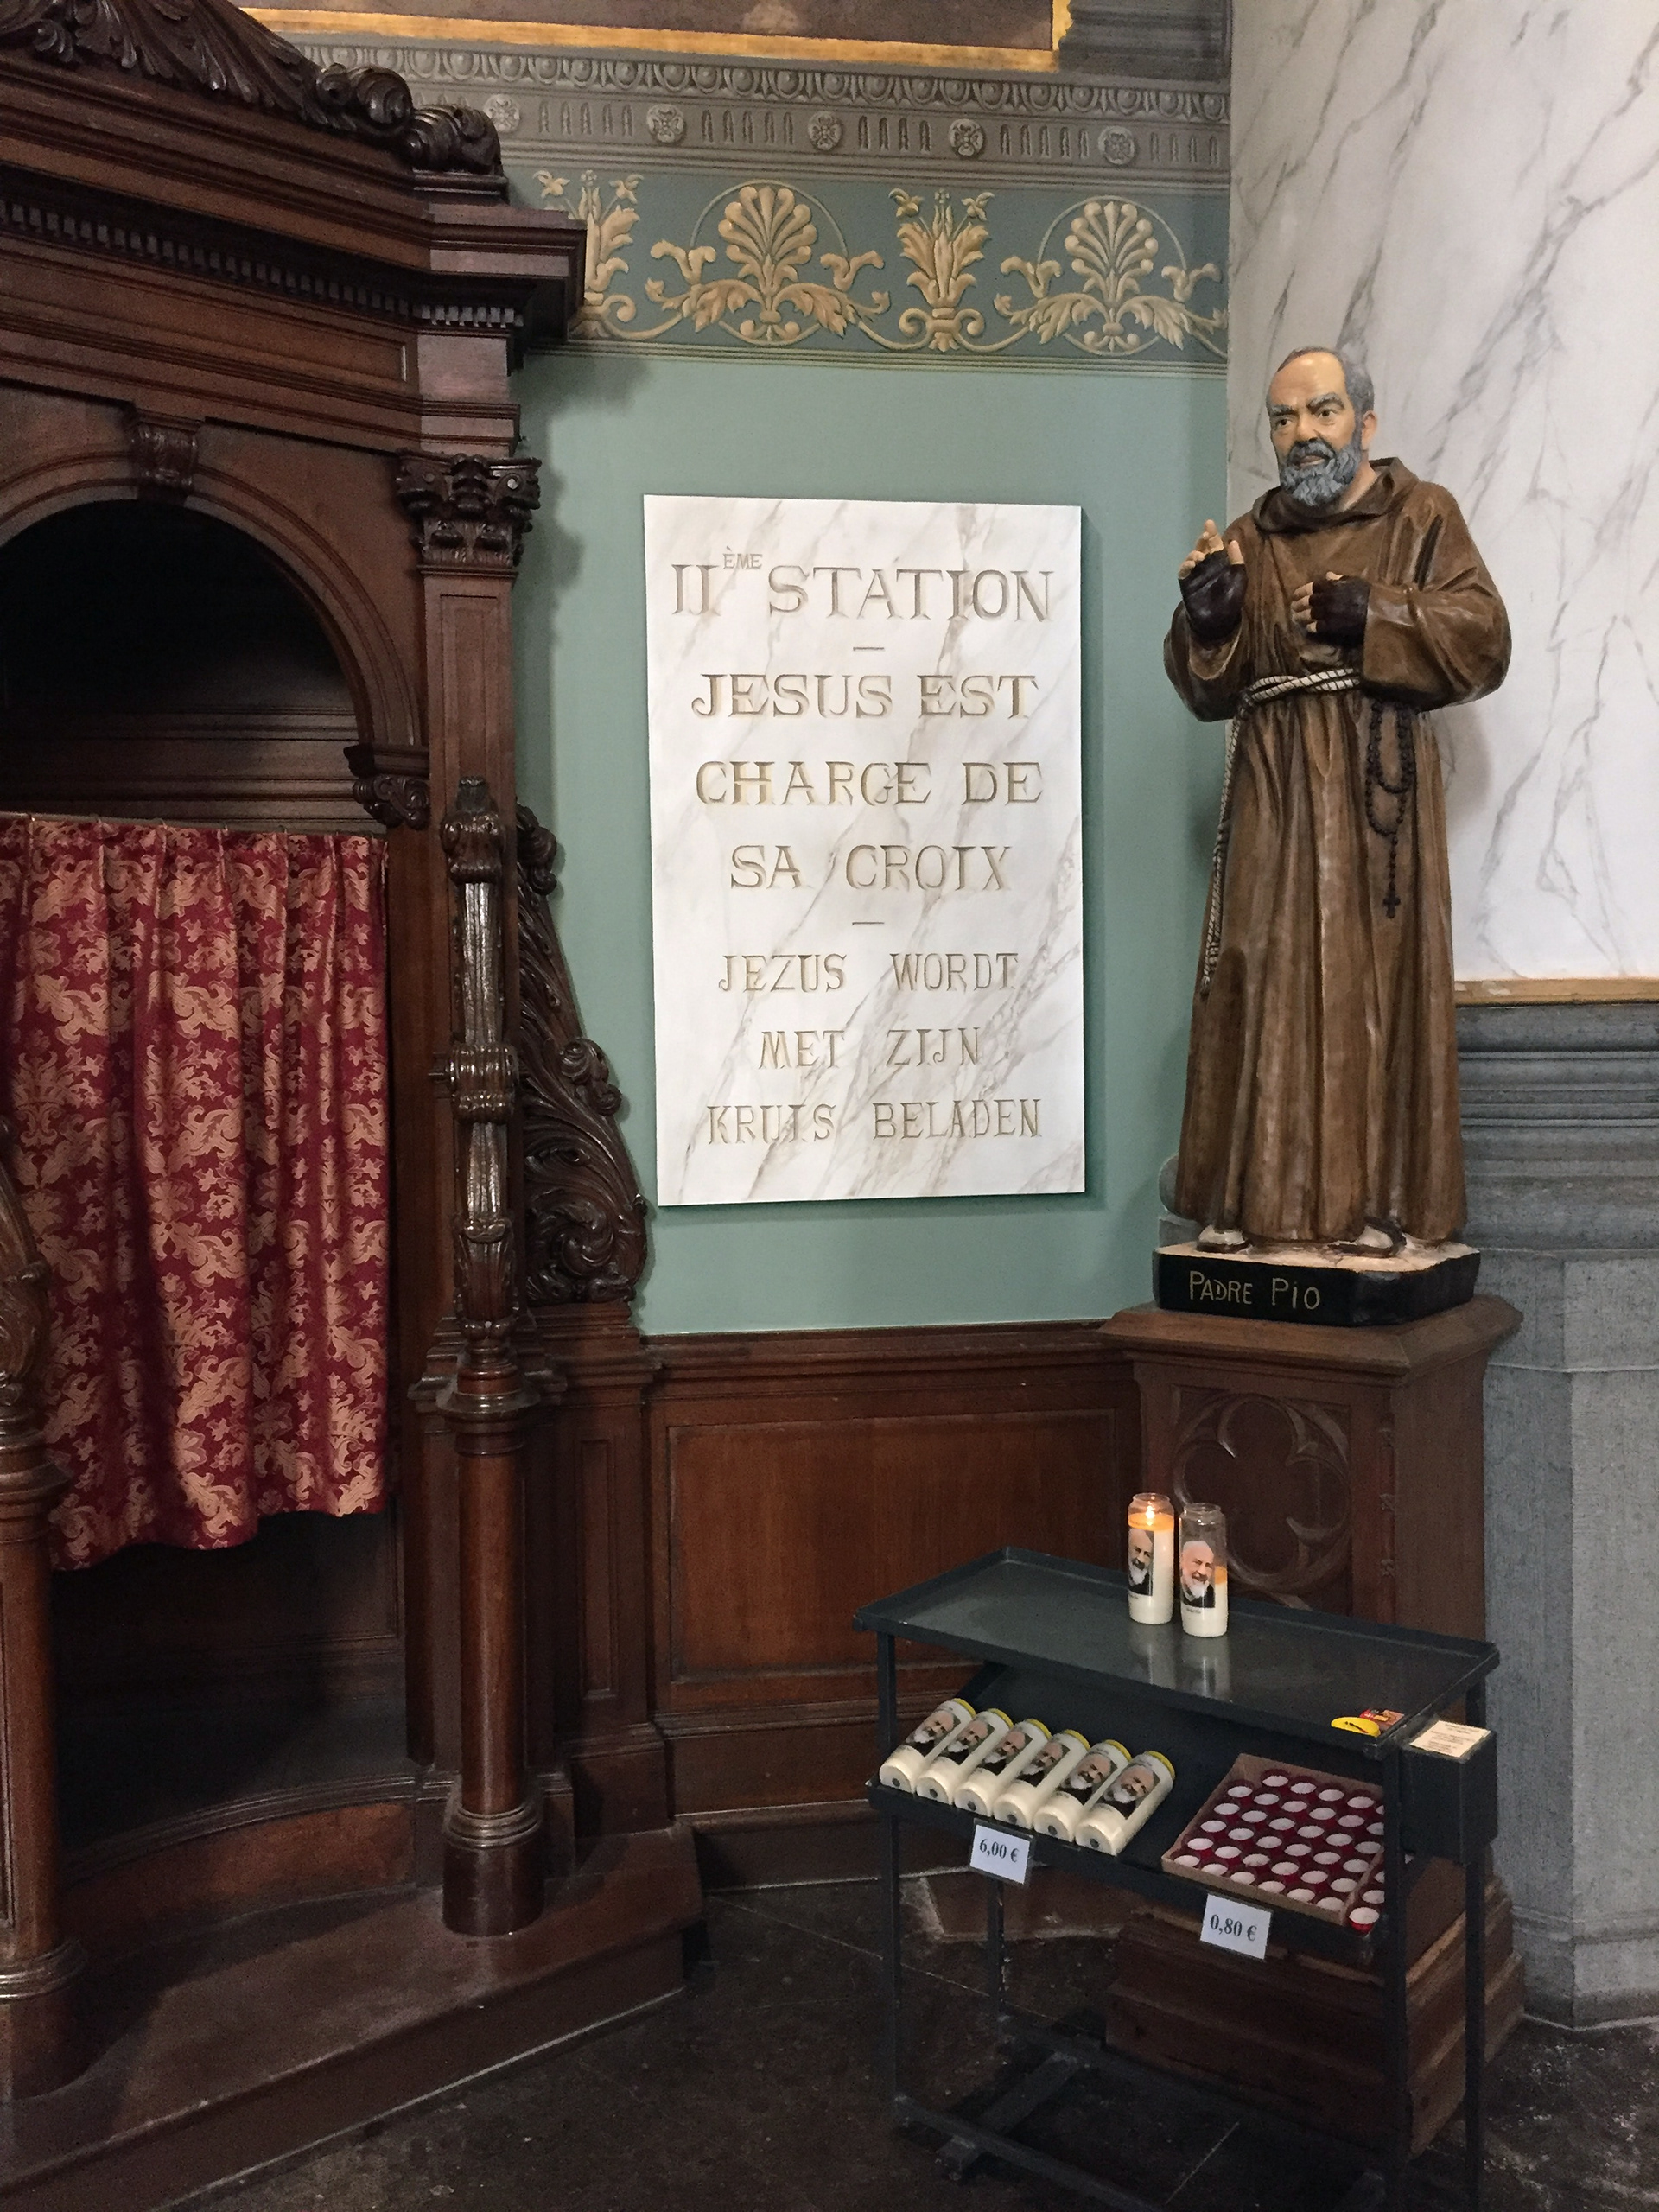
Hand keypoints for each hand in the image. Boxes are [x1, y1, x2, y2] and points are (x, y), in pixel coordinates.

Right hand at [1179, 522, 1245, 644]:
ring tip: (1200, 555)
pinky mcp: (1186, 584)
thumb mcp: (1239, 579)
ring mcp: (1195, 575)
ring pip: (1192, 557)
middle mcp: (1206, 566)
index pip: (1214, 545)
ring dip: (1194, 552)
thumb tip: (1232, 541)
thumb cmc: (1231, 601)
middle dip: (1202, 539)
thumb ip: (1237, 561)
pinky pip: (1183, 571)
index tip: (1210, 524)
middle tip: (1205, 533)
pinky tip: (1192, 563)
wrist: (1219, 621)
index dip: (1212, 534)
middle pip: (1202, 548)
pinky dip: (1186, 565)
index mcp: (1219, 563)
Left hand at [1292, 571, 1369, 644]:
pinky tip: (1307, 628)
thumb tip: (1328, 575)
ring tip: (1295, 618)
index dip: (1300, 591)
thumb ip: (1339, 579)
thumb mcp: (1354, 581)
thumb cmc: (1367, 594)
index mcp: (1331, 586)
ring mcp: (1327, 613)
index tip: (1294, 595)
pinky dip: (1310, 627)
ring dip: (1300, 617)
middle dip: (1298, 604)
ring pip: (1308, 615)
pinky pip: (1315, 627)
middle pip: (1306, 602)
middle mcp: (1326, 599)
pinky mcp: (1330, 626)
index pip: (1310, 587)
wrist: (1376, 611)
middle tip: (1292, 607)